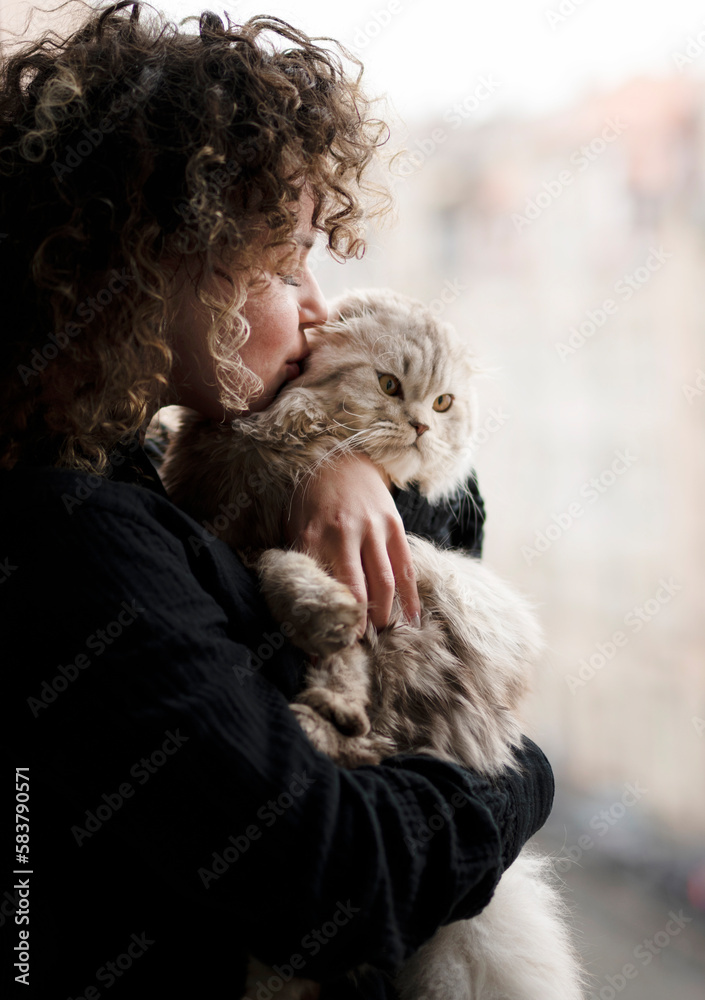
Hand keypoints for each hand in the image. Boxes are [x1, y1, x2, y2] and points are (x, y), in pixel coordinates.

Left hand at [282, 452, 420, 630]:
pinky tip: (411, 620)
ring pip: (385, 583)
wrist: (337, 455)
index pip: (319, 591)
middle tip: (354, 647)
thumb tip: (298, 612)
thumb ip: (300, 564)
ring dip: (383, 616)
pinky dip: (410, 597)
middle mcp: (344, 533)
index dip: (322, 624)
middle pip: (356, 592)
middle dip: (357, 626)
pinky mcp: (394, 526)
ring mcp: (373, 529)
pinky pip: (406, 568)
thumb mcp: (293, 528)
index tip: (321, 650)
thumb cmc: (308, 499)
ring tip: (380, 635)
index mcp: (312, 537)